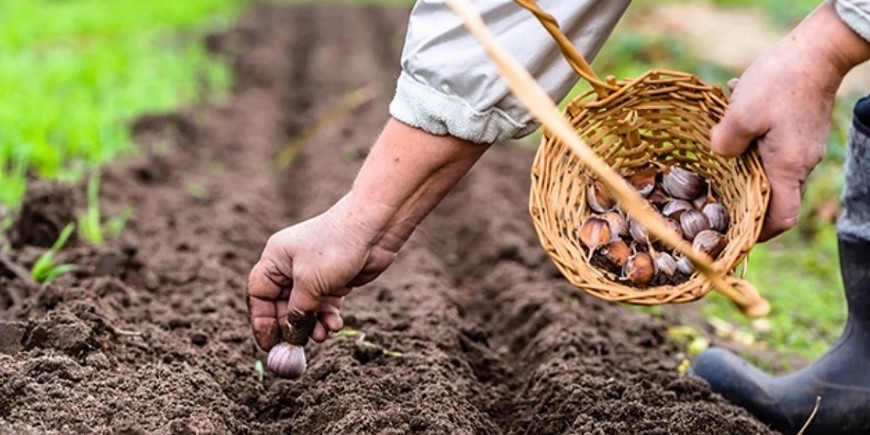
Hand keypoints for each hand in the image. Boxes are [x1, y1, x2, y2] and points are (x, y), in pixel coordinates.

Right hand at [247, 196, 396, 349]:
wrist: (374, 229)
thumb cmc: (336, 248)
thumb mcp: (310, 283)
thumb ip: (297, 314)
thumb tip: (289, 339)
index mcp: (275, 259)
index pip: (259, 294)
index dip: (262, 320)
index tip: (269, 344)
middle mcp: (291, 267)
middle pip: (282, 306)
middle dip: (291, 327)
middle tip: (298, 347)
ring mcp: (313, 274)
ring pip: (305, 309)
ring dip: (312, 325)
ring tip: (322, 334)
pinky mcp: (333, 281)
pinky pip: (324, 306)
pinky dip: (327, 317)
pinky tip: (335, 325)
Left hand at [710, 3, 869, 240]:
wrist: (816, 51)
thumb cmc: (780, 83)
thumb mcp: (740, 114)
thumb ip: (724, 143)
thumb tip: (719, 155)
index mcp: (787, 168)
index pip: (781, 218)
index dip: (759, 232)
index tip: (736, 232)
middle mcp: (801, 164)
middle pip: (773, 197)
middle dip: (744, 198)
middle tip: (715, 196)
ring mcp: (803, 147)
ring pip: (769, 168)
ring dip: (743, 162)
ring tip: (720, 144)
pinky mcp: (800, 131)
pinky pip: (773, 146)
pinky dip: (752, 139)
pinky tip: (734, 115)